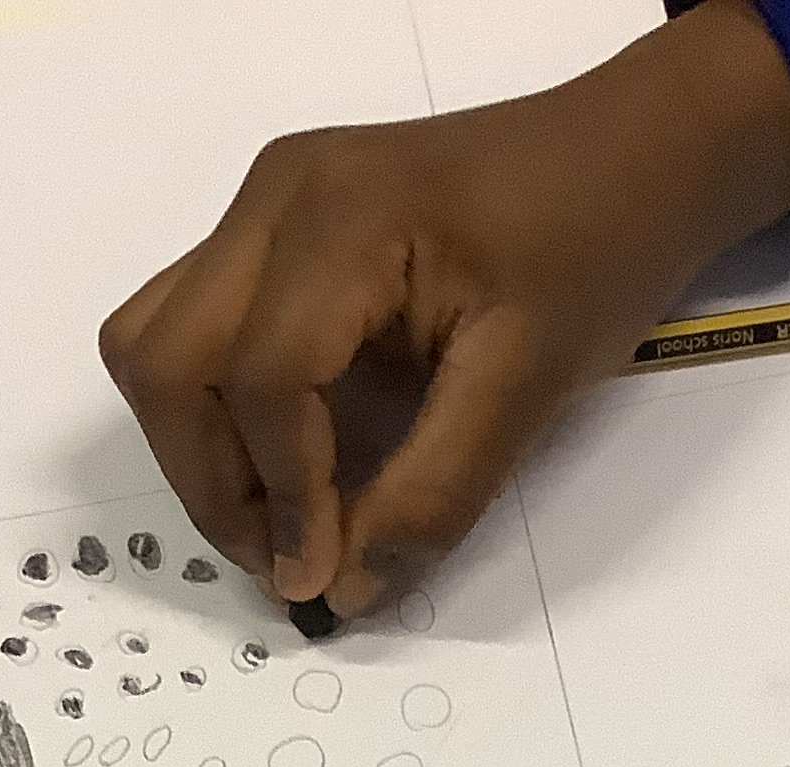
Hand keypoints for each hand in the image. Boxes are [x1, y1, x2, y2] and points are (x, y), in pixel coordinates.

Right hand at [98, 0, 789, 618]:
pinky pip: (192, 325)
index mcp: (342, 217)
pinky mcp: (273, 227)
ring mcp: (265, 204)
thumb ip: (434, 494)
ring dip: (198, 450)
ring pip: (156, 344)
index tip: (319, 578)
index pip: (261, 378)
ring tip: (278, 520)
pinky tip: (289, 461)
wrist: (633, 153)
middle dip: (213, 484)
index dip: (280, 495)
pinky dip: (216, 410)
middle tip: (287, 562)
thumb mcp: (530, 386)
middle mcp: (278, 197)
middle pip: (166, 361)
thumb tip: (345, 590)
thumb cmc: (600, 248)